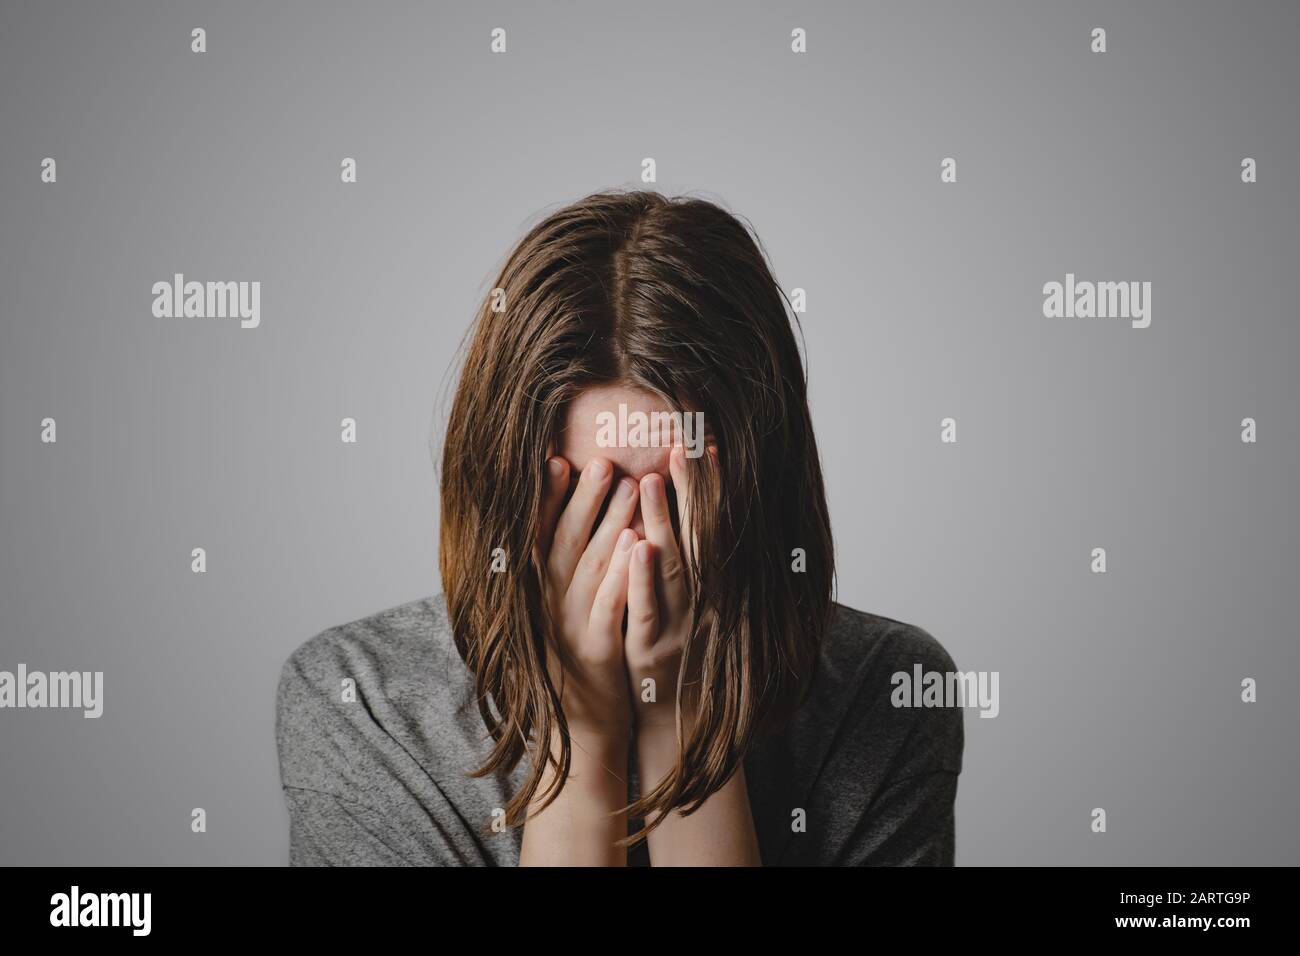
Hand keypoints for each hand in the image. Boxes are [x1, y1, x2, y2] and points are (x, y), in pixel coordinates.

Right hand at [536, 454, 639, 740]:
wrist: (582, 727)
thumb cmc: (578, 660)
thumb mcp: (561, 614)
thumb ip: (562, 572)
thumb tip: (571, 521)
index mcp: (542, 593)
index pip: (542, 537)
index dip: (549, 499)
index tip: (558, 460)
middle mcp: (551, 605)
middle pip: (567, 542)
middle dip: (583, 499)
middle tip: (602, 460)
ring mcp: (572, 627)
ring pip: (591, 566)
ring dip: (610, 523)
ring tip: (628, 485)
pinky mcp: (598, 650)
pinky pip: (610, 605)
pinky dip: (623, 573)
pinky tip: (639, 544)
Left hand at [626, 445, 698, 734]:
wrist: (675, 720)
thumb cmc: (678, 650)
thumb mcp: (688, 604)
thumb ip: (684, 558)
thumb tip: (674, 506)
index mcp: (704, 583)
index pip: (707, 524)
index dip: (708, 486)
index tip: (706, 443)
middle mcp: (698, 598)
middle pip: (697, 535)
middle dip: (693, 490)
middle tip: (685, 444)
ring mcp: (676, 622)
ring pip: (672, 565)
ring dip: (665, 522)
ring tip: (655, 479)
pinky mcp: (649, 647)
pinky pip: (646, 608)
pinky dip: (643, 578)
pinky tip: (638, 548)